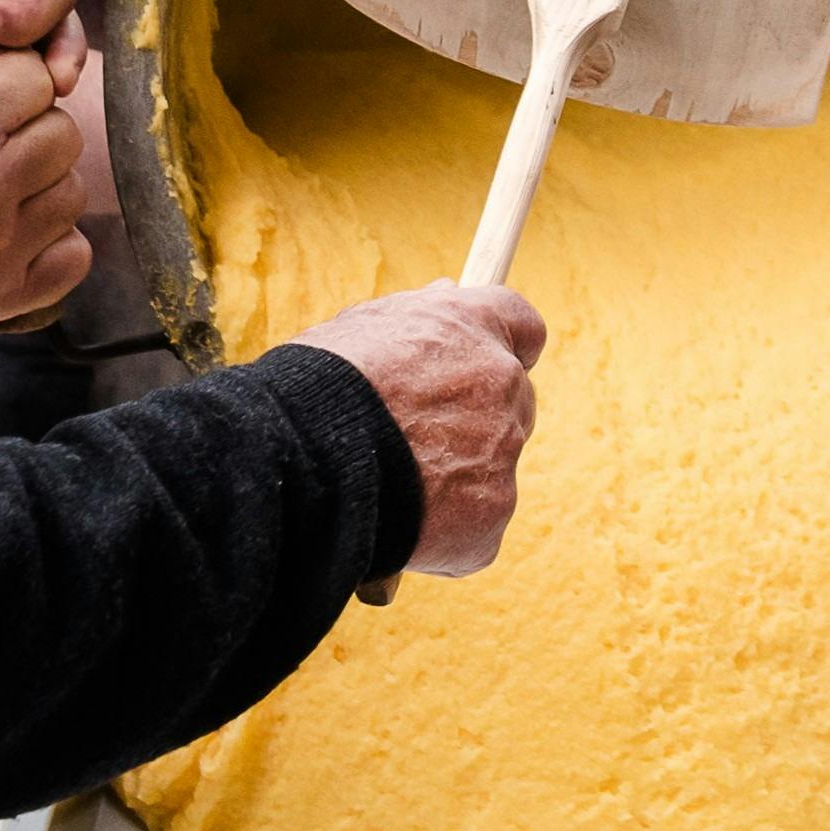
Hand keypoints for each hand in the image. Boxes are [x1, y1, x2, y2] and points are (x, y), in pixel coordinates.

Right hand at [299, 284, 547, 579]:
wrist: (304, 459)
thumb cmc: (321, 387)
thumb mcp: (366, 324)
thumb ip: (420, 314)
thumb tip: (448, 294)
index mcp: (474, 324)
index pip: (525, 331)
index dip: (503, 352)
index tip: (479, 372)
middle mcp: (502, 380)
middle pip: (512, 405)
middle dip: (477, 423)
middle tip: (417, 444)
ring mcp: (503, 449)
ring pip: (492, 470)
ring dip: (455, 481)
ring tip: (390, 488)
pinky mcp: (493, 512)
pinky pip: (477, 528)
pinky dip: (445, 536)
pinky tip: (398, 526)